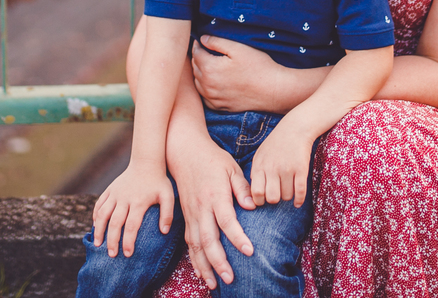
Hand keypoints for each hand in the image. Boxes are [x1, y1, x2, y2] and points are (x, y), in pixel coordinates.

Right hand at [91, 160, 172, 257]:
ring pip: (102, 214)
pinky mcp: (110, 190)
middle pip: (114, 223)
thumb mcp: (168, 195)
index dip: (128, 241)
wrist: (146, 161)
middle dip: (112, 241)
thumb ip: (168, 213)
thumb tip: (164, 231)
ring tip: (97, 244)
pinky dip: (96, 216)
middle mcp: (124, 199)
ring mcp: (115, 194)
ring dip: (98, 230)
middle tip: (111, 255)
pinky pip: (99, 204)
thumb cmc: (158, 181)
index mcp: (138, 202)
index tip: (127, 254)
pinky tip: (95, 226)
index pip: (131, 226)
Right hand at [168, 128, 256, 288]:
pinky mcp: (186, 217)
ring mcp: (191, 214)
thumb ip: (242, 188)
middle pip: (208, 239)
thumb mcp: (232, 168)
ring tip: (214, 284)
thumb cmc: (212, 160)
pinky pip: (189, 242)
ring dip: (205, 266)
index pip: (226, 221)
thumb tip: (253, 207)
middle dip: (218, 261)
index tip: (249, 251)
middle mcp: (201, 208)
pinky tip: (201, 272)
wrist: (184, 152)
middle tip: (230, 278)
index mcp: (215, 195)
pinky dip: (194, 259)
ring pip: (196, 245)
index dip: (237, 238)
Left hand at [193, 35, 290, 111]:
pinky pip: (205, 96)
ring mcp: (213, 98)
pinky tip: (213, 82)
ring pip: (198, 83)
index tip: (201, 40)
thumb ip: (217, 42)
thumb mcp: (238, 48)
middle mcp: (207, 86)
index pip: (196, 53)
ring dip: (200, 73)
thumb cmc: (258, 66)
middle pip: (195, 68)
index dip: (197, 45)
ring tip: (208, 64)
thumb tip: (202, 39)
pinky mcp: (220, 106)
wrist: (273, 90)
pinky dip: (205, 88)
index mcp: (210, 69)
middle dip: (198, 58)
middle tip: (205, 50)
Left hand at [249, 117, 314, 207]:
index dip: (259, 200)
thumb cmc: (276, 143)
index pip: (256, 193)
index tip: (264, 198)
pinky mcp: (301, 169)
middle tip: (277, 194)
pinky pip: (300, 192)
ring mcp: (288, 169)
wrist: (295, 128)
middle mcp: (273, 168)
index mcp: (260, 166)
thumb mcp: (260, 155)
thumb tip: (255, 192)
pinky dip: (299, 200)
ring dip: (287, 196)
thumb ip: (256, 172)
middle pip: (272, 198)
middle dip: (274, 199)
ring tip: (287, 189)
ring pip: (287, 196)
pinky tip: (297, 202)